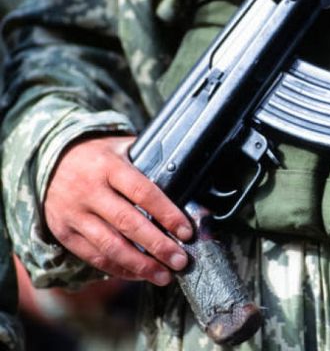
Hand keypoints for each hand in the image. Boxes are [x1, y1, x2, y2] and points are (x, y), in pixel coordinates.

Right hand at [44, 135, 192, 285]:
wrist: (48, 160)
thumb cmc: (97, 157)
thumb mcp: (121, 148)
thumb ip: (148, 163)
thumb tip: (186, 181)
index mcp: (109, 166)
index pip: (143, 192)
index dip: (167, 214)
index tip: (186, 231)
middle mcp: (89, 190)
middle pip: (128, 223)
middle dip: (158, 246)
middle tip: (180, 261)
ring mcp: (74, 213)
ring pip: (110, 246)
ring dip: (140, 265)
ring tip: (164, 276)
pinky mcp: (64, 232)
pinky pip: (94, 256)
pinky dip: (119, 269)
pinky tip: (139, 274)